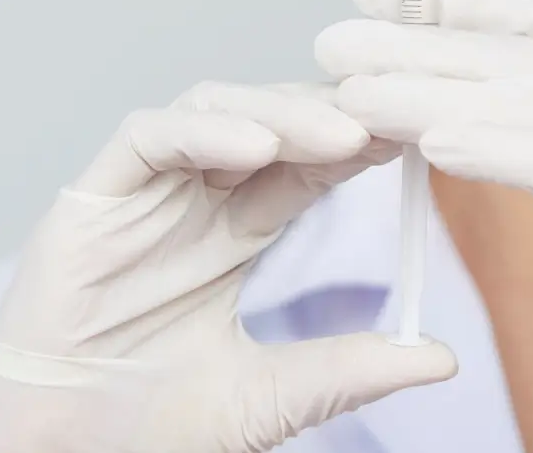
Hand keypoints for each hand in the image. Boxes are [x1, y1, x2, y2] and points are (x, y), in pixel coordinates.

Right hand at [0, 82, 456, 452]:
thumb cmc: (148, 426)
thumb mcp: (270, 395)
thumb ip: (347, 368)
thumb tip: (441, 358)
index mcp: (236, 231)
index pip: (309, 164)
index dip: (361, 144)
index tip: (420, 134)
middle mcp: (193, 197)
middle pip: (272, 122)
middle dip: (333, 114)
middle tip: (395, 114)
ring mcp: (143, 192)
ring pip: (217, 110)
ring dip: (282, 113)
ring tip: (342, 134)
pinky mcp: (92, 196)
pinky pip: (149, 138)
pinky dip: (204, 130)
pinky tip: (257, 145)